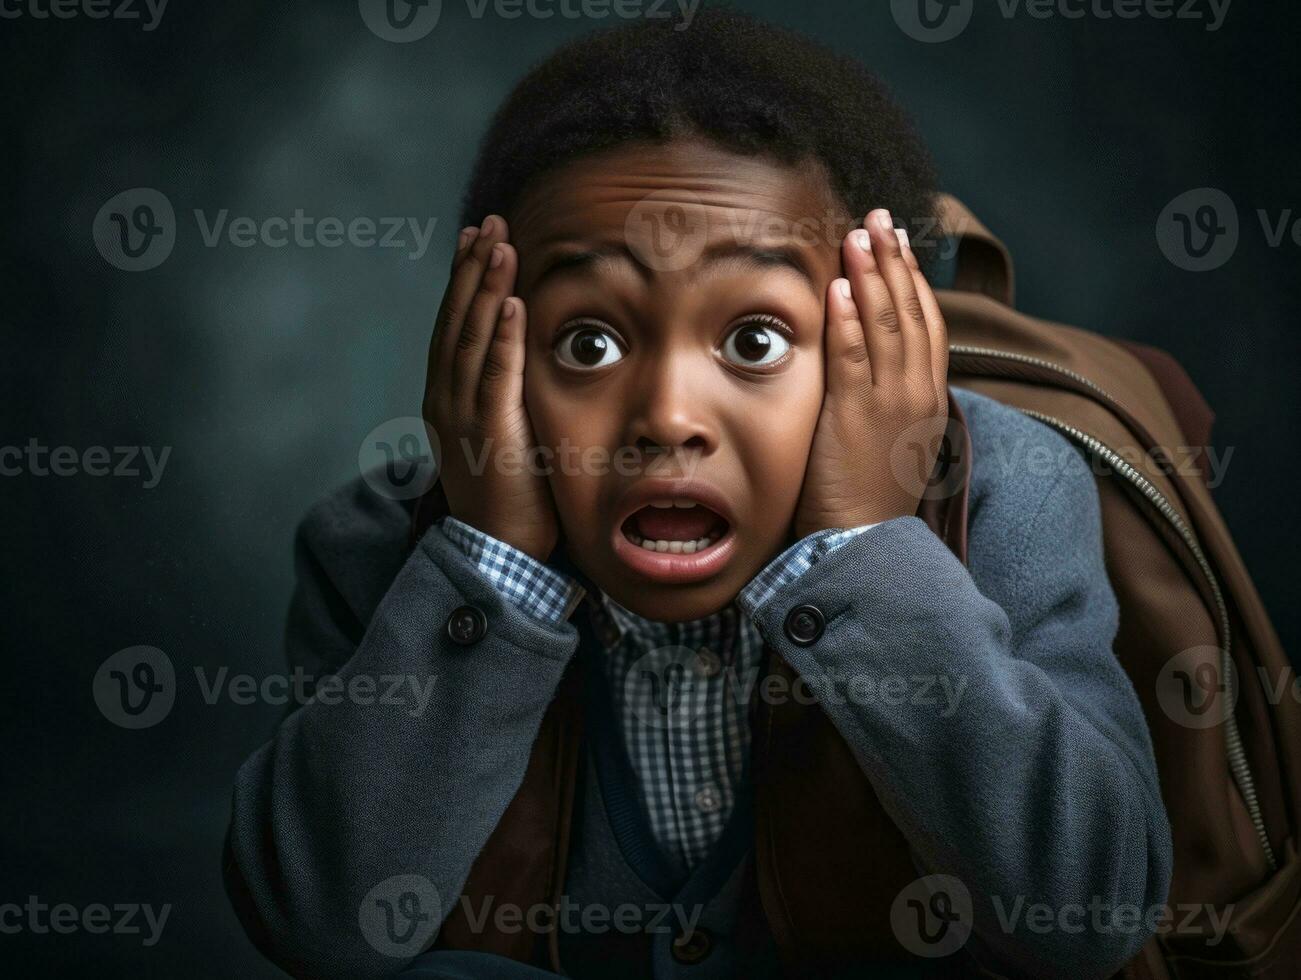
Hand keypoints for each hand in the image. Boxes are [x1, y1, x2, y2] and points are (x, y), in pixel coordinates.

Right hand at [423, 215, 558, 561]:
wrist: (498, 552)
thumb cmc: (510, 497)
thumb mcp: (504, 434)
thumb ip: (508, 396)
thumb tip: (529, 362)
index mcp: (446, 399)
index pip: (453, 327)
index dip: (463, 282)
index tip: (474, 240)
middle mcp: (446, 400)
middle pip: (456, 322)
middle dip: (471, 270)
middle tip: (487, 223)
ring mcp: (463, 416)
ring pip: (472, 339)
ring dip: (485, 289)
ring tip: (498, 244)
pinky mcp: (490, 433)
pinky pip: (495, 375)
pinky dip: (502, 336)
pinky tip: (510, 301)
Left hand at [793, 209, 949, 537]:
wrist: (864, 546)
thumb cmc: (869, 498)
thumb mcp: (892, 441)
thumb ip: (887, 399)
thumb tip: (871, 366)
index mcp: (928, 397)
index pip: (927, 324)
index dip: (912, 279)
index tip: (898, 243)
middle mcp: (917, 393)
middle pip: (912, 312)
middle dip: (894, 261)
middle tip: (879, 219)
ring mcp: (890, 404)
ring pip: (887, 326)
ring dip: (871, 276)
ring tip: (858, 235)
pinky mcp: (857, 418)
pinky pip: (854, 358)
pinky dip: (848, 319)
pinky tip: (838, 285)